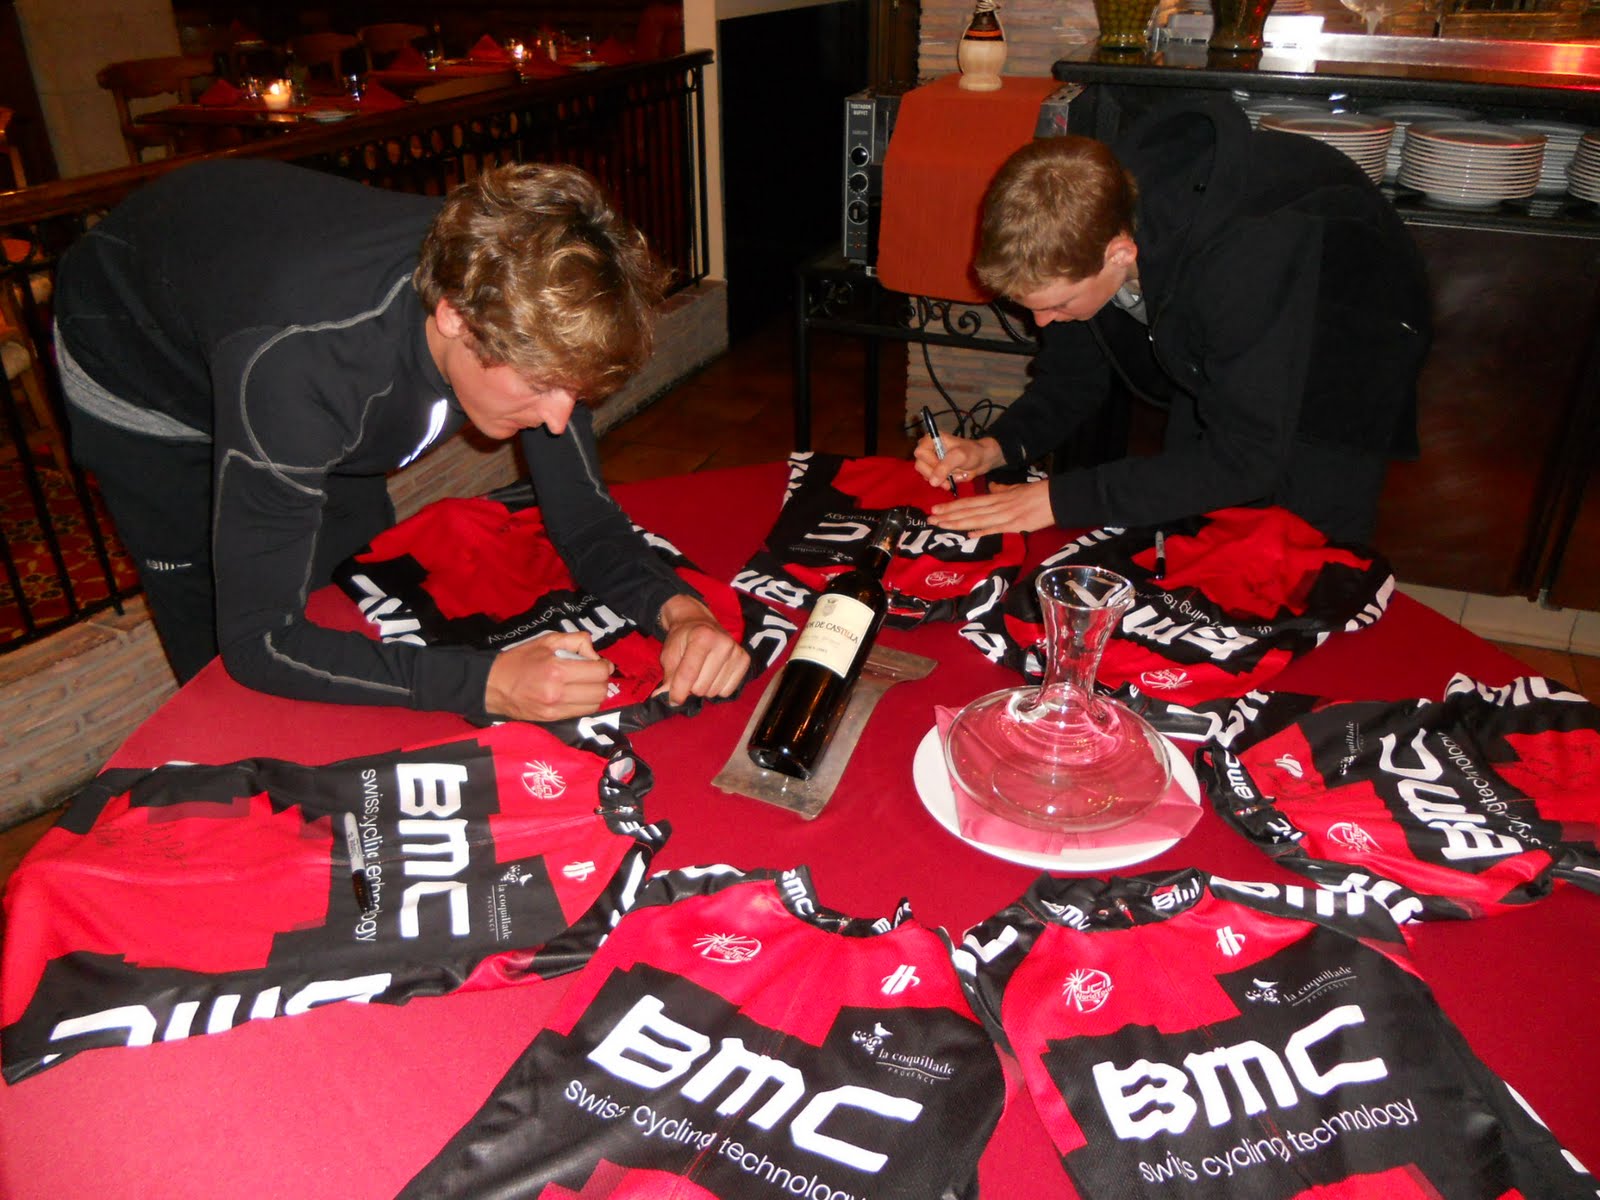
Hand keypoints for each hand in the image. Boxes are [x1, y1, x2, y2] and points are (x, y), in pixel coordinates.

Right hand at [483, 631, 613, 721]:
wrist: (493, 685)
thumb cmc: (520, 660)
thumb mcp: (547, 641)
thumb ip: (576, 641)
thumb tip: (596, 655)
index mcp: (557, 670)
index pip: (599, 672)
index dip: (604, 666)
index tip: (598, 662)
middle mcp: (559, 693)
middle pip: (600, 691)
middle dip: (602, 680)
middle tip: (593, 673)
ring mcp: (555, 709)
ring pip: (594, 705)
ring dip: (595, 693)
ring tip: (585, 684)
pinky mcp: (552, 719)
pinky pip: (580, 713)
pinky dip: (584, 703)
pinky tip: (576, 694)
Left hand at [657, 593, 749, 704]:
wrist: (699, 622)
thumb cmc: (683, 638)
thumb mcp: (669, 653)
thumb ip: (669, 675)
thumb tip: (663, 697)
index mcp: (702, 636)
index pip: (688, 674)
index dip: (677, 692)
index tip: (673, 700)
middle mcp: (723, 643)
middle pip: (701, 687)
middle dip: (691, 688)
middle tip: (689, 675)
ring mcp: (736, 652)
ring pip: (714, 691)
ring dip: (704, 688)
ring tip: (701, 673)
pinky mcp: (744, 660)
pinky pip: (727, 691)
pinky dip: (717, 688)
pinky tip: (714, 675)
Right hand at [912, 434, 1002, 492]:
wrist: (982, 460)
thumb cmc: (972, 452)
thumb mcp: (959, 457)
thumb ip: (945, 467)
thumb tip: (932, 482)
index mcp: (931, 439)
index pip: (920, 453)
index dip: (930, 463)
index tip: (944, 468)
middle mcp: (928, 449)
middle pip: (920, 466)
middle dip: (936, 475)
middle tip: (949, 479)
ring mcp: (931, 461)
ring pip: (927, 475)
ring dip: (942, 480)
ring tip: (957, 475)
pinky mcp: (936, 471)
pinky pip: (933, 481)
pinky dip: (944, 482)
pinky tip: (955, 478)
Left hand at [928, 478, 1055, 536]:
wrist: (1056, 498)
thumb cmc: (1037, 493)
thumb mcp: (1016, 488)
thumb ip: (1003, 489)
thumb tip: (994, 487)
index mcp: (996, 497)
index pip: (969, 502)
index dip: (951, 506)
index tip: (936, 509)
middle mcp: (997, 506)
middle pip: (968, 511)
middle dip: (948, 515)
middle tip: (930, 518)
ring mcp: (1005, 516)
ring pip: (977, 519)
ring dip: (958, 523)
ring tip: (941, 525)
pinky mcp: (1016, 525)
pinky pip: (996, 529)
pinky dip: (982, 531)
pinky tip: (969, 534)